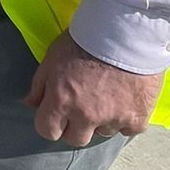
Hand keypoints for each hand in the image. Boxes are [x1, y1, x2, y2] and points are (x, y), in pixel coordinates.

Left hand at [25, 33, 162, 145]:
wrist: (127, 30)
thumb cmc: (86, 40)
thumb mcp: (52, 57)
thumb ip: (40, 85)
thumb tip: (31, 104)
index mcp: (61, 101)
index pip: (47, 131)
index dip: (51, 123)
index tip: (58, 114)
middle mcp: (86, 116)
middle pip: (76, 139)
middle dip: (76, 126)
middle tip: (84, 107)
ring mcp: (113, 119)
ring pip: (104, 133)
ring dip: (103, 121)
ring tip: (108, 97)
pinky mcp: (137, 117)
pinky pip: (129, 130)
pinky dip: (128, 119)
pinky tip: (126, 101)